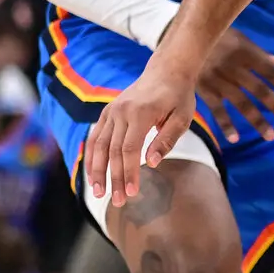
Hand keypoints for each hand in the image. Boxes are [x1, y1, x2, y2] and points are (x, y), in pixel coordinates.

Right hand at [83, 54, 199, 206]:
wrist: (166, 71)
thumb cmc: (178, 96)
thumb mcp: (182, 118)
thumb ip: (166, 140)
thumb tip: (151, 163)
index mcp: (140, 113)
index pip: (130, 149)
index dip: (128, 173)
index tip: (131, 193)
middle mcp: (120, 112)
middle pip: (113, 151)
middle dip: (114, 178)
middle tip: (117, 202)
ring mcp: (110, 111)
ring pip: (98, 145)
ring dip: (97, 171)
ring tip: (99, 193)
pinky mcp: (106, 113)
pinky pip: (95, 137)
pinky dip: (91, 156)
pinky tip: (92, 174)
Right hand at [197, 30, 273, 144]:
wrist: (182, 38)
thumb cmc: (216, 37)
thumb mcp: (240, 38)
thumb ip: (259, 53)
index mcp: (246, 53)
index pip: (270, 72)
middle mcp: (235, 68)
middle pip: (260, 90)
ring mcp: (219, 81)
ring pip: (242, 103)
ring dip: (257, 121)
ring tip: (271, 136)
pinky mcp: (204, 90)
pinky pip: (217, 109)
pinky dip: (225, 124)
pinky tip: (235, 138)